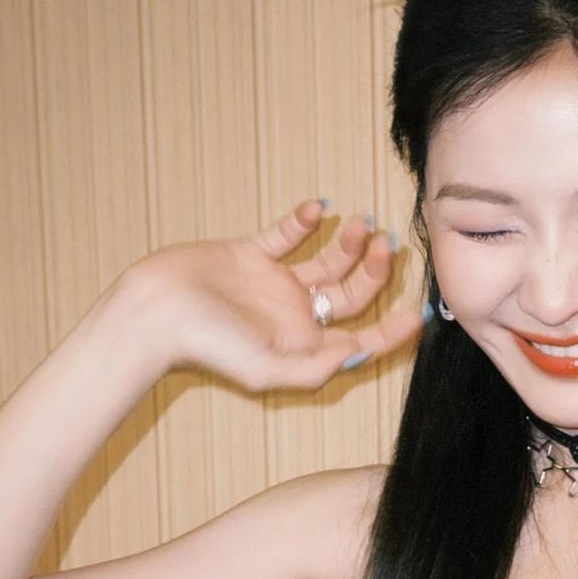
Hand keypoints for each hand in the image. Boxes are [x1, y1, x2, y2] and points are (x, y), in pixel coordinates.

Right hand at [113, 200, 424, 387]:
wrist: (154, 312)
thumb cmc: (207, 346)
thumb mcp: (266, 370)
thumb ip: (315, 367)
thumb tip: (359, 353)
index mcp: (304, 346)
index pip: (362, 339)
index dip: (394, 330)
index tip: (422, 311)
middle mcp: (295, 317)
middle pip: (352, 294)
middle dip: (376, 271)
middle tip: (388, 243)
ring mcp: (274, 285)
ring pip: (328, 262)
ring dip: (349, 244)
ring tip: (361, 224)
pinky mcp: (249, 255)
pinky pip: (286, 235)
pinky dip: (303, 220)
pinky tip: (317, 208)